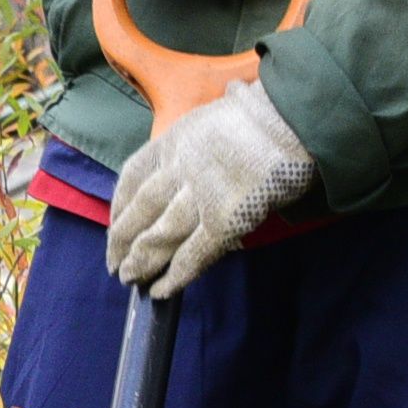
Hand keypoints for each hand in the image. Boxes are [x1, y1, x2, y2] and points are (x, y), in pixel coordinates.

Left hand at [103, 80, 314, 297]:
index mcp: (174, 140)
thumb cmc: (262, 117)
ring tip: (131, 279)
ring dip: (142, 262)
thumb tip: (187, 178)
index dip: (119, 205)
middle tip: (115, 263)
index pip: (132, 176)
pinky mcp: (225, 220)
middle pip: (140, 210)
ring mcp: (200, 195)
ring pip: (159, 235)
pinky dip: (176, 276)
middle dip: (123, 240)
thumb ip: (194, 149)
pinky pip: (194, 254)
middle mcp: (179, 168)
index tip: (114, 222)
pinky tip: (162, 290)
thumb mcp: (212, 121)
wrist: (293, 119)